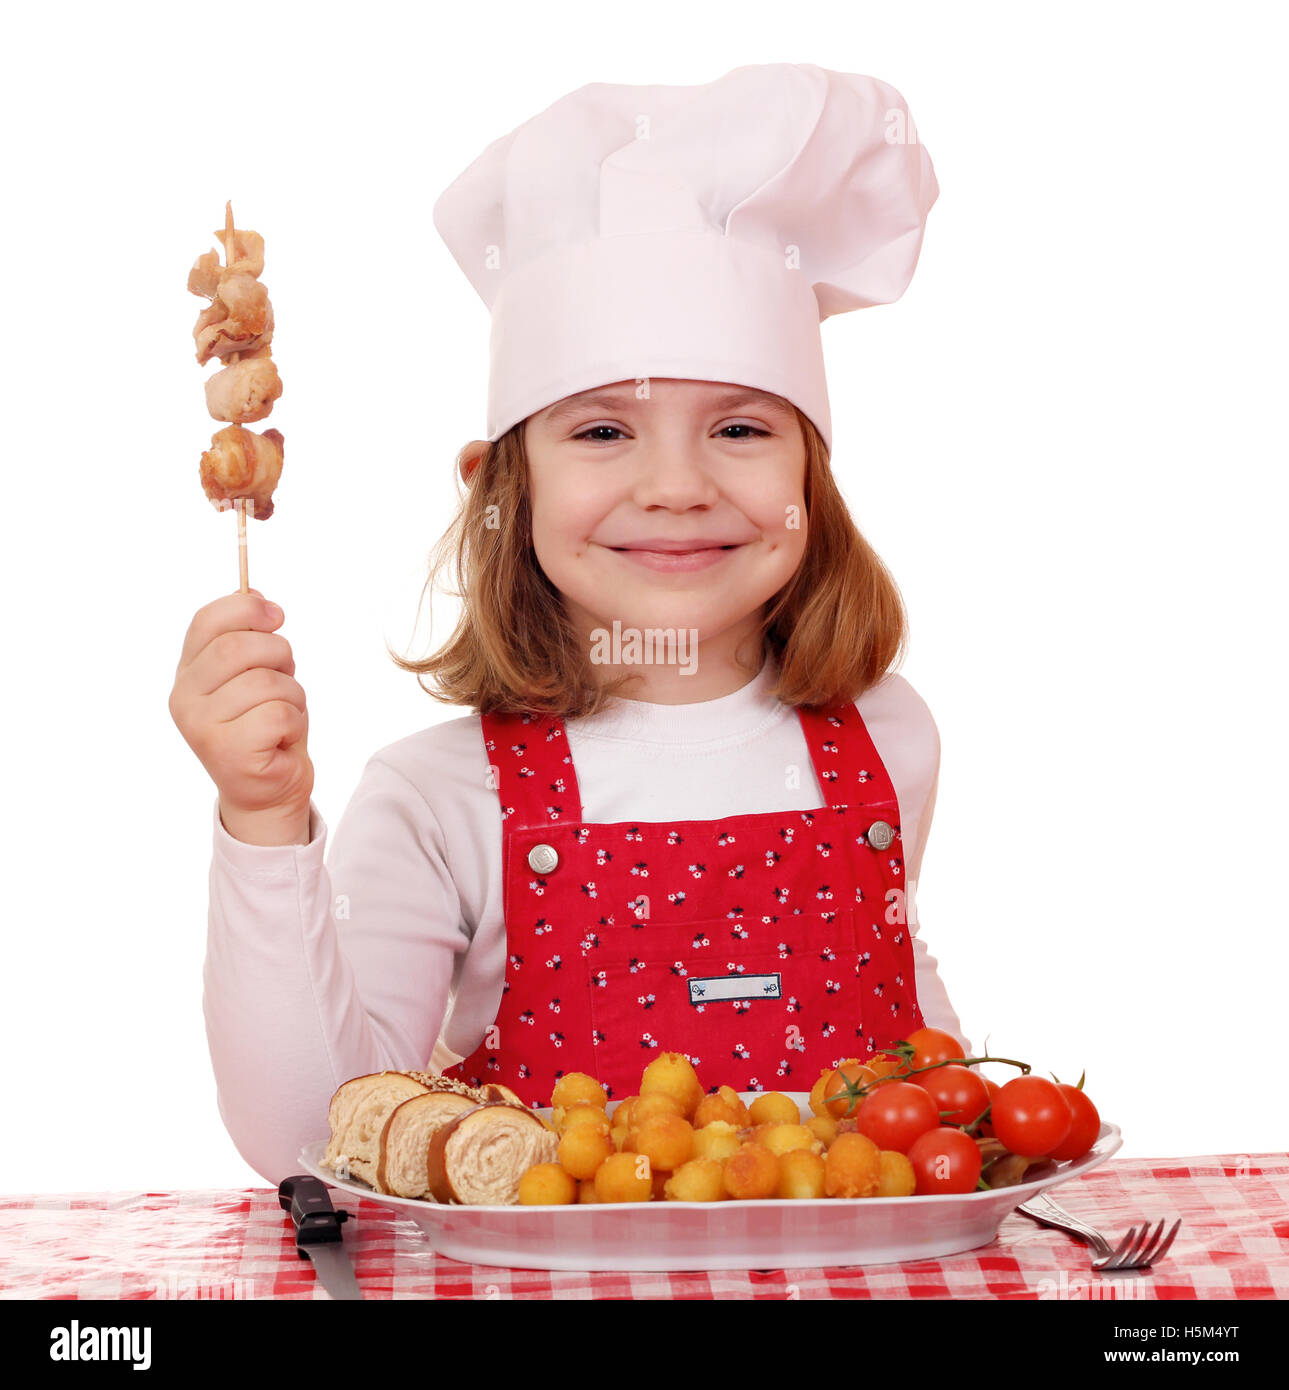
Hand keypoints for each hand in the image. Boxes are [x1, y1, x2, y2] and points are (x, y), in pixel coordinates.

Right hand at [169, 588, 313, 844]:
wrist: (268, 790)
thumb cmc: (265, 725)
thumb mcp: (257, 674)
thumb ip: (249, 637)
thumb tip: (255, 593)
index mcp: (188, 672)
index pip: (206, 621)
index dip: (246, 608)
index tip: (276, 614)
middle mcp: (184, 698)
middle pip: (238, 647)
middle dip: (278, 653)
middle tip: (286, 673)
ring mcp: (202, 727)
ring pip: (266, 682)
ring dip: (292, 694)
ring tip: (283, 713)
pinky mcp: (228, 752)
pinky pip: (279, 714)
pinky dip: (294, 722)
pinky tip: (281, 738)